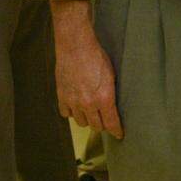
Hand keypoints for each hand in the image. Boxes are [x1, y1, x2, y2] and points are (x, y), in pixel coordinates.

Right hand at [51, 0, 122, 139]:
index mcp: (104, 98)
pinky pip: (66, 113)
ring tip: (90, 111)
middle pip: (96, 126)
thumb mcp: (111, 74)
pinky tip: (75, 105)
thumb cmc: (96, 56)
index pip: (111, 123)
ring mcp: (74, 101)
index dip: (116, 131)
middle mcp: (89, 103)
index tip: (118, 134)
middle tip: (104, 119)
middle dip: (102, 124)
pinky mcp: (62, 96)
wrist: (76, 46)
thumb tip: (113, 106)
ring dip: (87, 118)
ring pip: (81, 122)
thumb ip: (111, 93)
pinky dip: (71, 111)